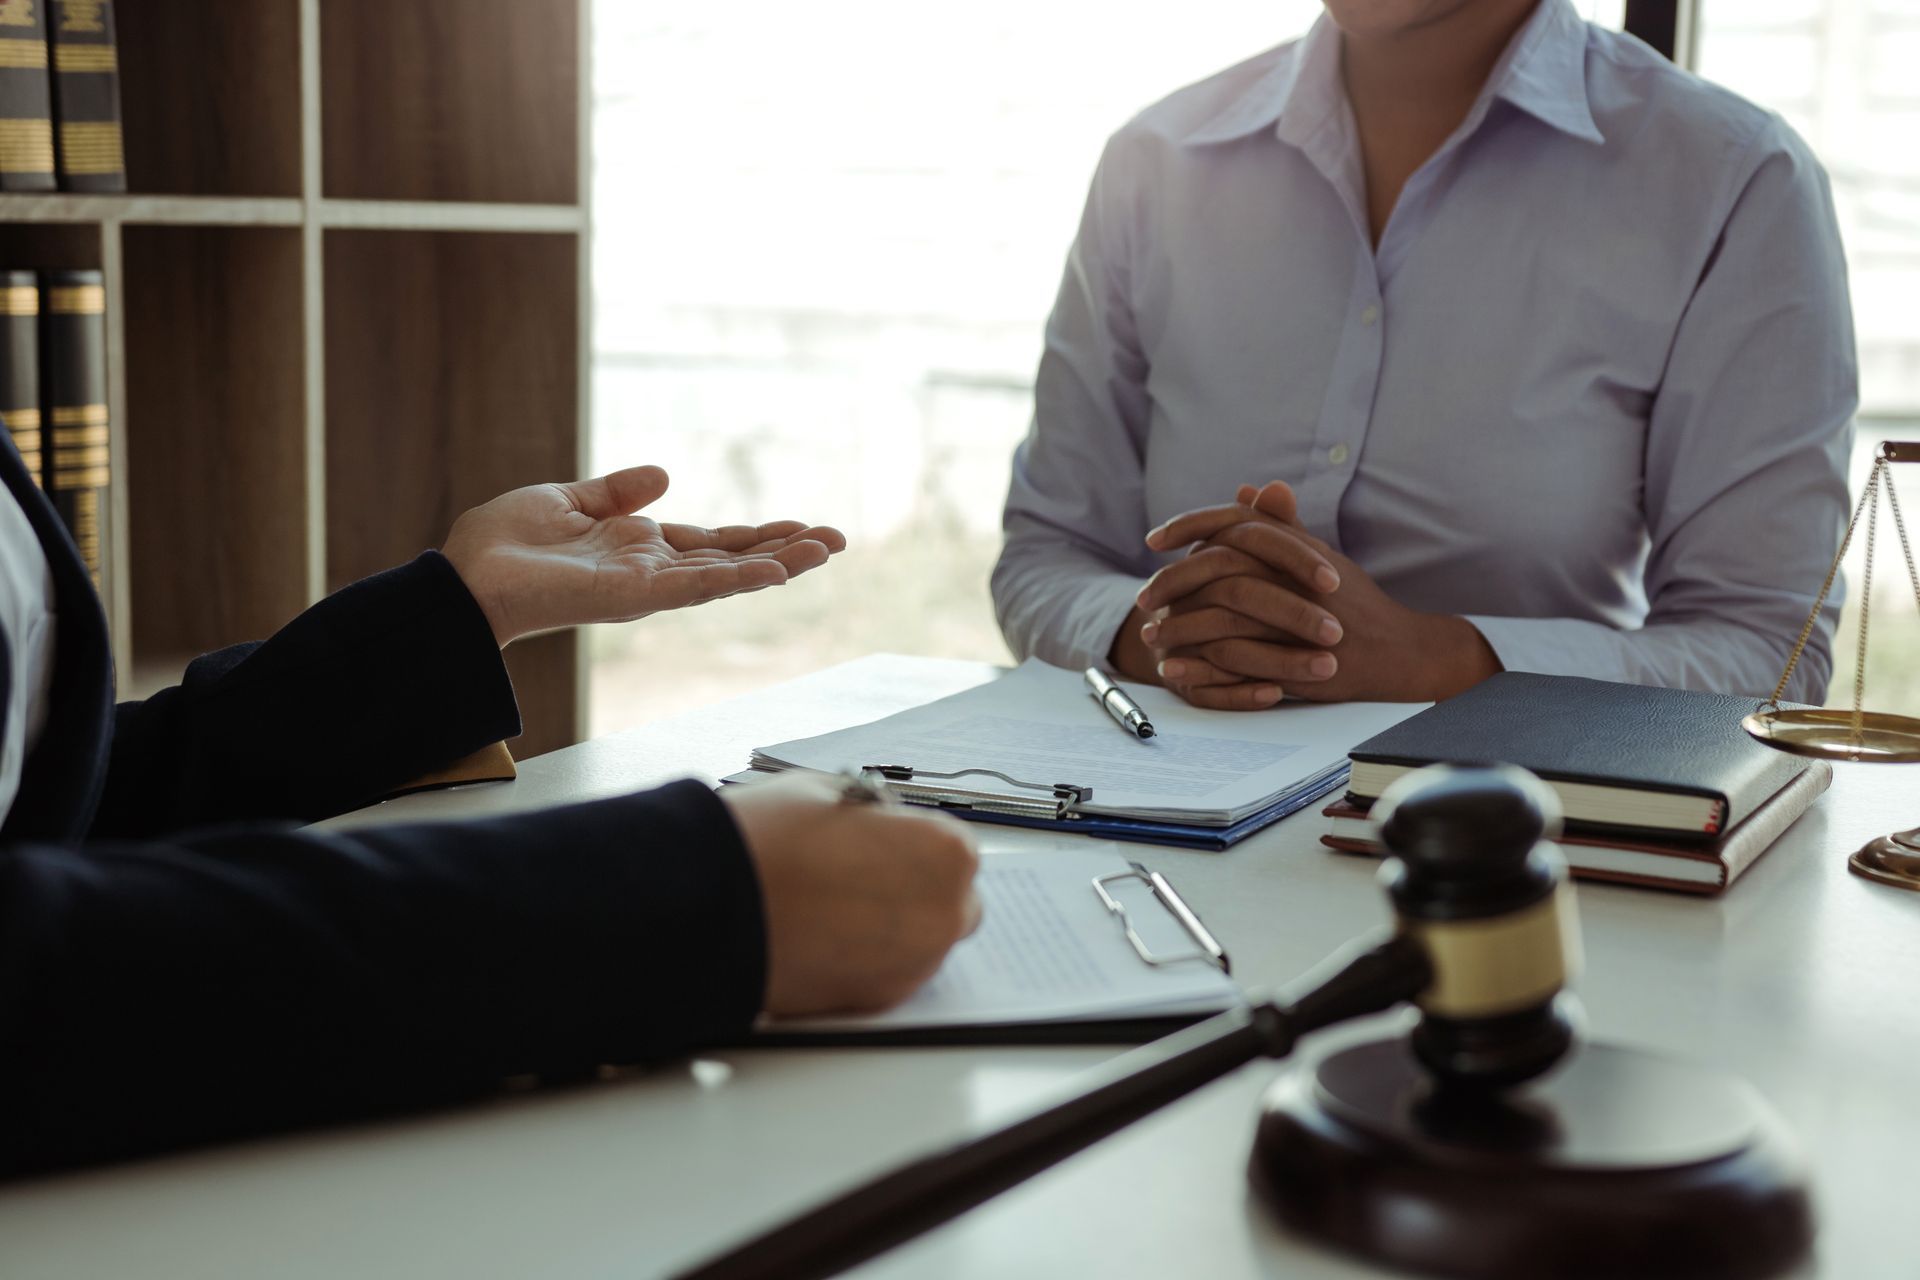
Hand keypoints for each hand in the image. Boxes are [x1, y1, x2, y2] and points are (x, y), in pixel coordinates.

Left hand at [442, 465, 845, 645]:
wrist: (465, 577)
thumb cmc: (502, 544)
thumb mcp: (567, 499)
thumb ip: (617, 490)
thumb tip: (665, 475)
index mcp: (640, 547)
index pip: (716, 542)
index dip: (760, 535)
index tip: (805, 527)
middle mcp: (653, 570)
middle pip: (735, 560)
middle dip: (787, 550)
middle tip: (838, 540)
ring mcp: (648, 585)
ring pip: (728, 575)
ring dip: (778, 563)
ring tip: (825, 550)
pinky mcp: (635, 595)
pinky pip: (696, 587)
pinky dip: (738, 580)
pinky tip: (775, 571)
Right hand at [721, 774, 982, 1016]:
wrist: (706, 906)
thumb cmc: (764, 841)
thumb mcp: (826, 793)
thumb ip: (871, 811)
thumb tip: (877, 822)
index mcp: (944, 853)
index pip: (952, 846)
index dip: (910, 840)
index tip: (880, 841)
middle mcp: (943, 915)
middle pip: (947, 899)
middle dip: (915, 886)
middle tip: (859, 873)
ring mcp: (914, 964)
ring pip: (920, 940)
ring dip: (892, 923)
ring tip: (831, 904)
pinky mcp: (875, 1000)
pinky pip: (889, 971)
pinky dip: (867, 955)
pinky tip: (823, 933)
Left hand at [1146, 482, 1499, 702]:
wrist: (1397, 651)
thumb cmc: (1354, 601)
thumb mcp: (1318, 554)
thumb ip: (1281, 526)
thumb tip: (1249, 491)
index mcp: (1296, 547)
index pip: (1234, 523)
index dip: (1189, 526)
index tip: (1153, 539)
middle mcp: (1295, 577)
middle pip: (1218, 569)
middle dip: (1171, 583)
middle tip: (1142, 598)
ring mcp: (1296, 621)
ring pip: (1220, 618)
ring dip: (1179, 629)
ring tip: (1151, 638)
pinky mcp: (1295, 662)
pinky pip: (1236, 663)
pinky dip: (1199, 668)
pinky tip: (1174, 671)